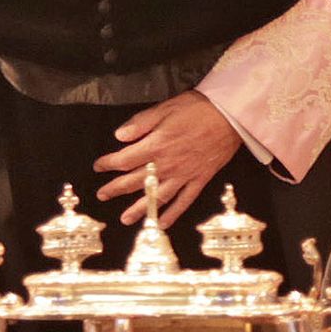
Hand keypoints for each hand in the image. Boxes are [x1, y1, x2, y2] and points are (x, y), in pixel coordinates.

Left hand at [93, 91, 239, 226]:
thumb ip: (141, 123)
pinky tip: (162, 223)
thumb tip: (119, 136)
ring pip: (158, 196)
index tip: (99, 166)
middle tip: (102, 195)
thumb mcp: (165, 108)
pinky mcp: (200, 179)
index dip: (109, 164)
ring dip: (140, 209)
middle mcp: (168, 165)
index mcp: (156, 146)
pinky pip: (184, 201)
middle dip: (116, 189)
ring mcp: (185, 175)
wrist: (231, 116)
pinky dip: (173, 213)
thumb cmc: (197, 108)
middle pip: (136, 181)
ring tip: (125, 219)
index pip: (125, 160)